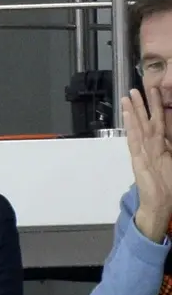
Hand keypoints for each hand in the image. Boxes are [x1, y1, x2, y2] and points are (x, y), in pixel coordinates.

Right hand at [123, 87, 171, 240]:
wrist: (159, 205)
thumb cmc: (167, 187)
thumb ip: (171, 149)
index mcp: (160, 148)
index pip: (158, 123)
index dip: (156, 107)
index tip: (154, 91)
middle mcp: (150, 148)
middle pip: (145, 122)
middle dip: (141, 105)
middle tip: (135, 89)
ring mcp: (143, 154)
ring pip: (138, 128)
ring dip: (133, 112)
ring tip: (128, 97)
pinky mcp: (139, 161)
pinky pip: (134, 141)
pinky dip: (131, 128)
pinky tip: (128, 117)